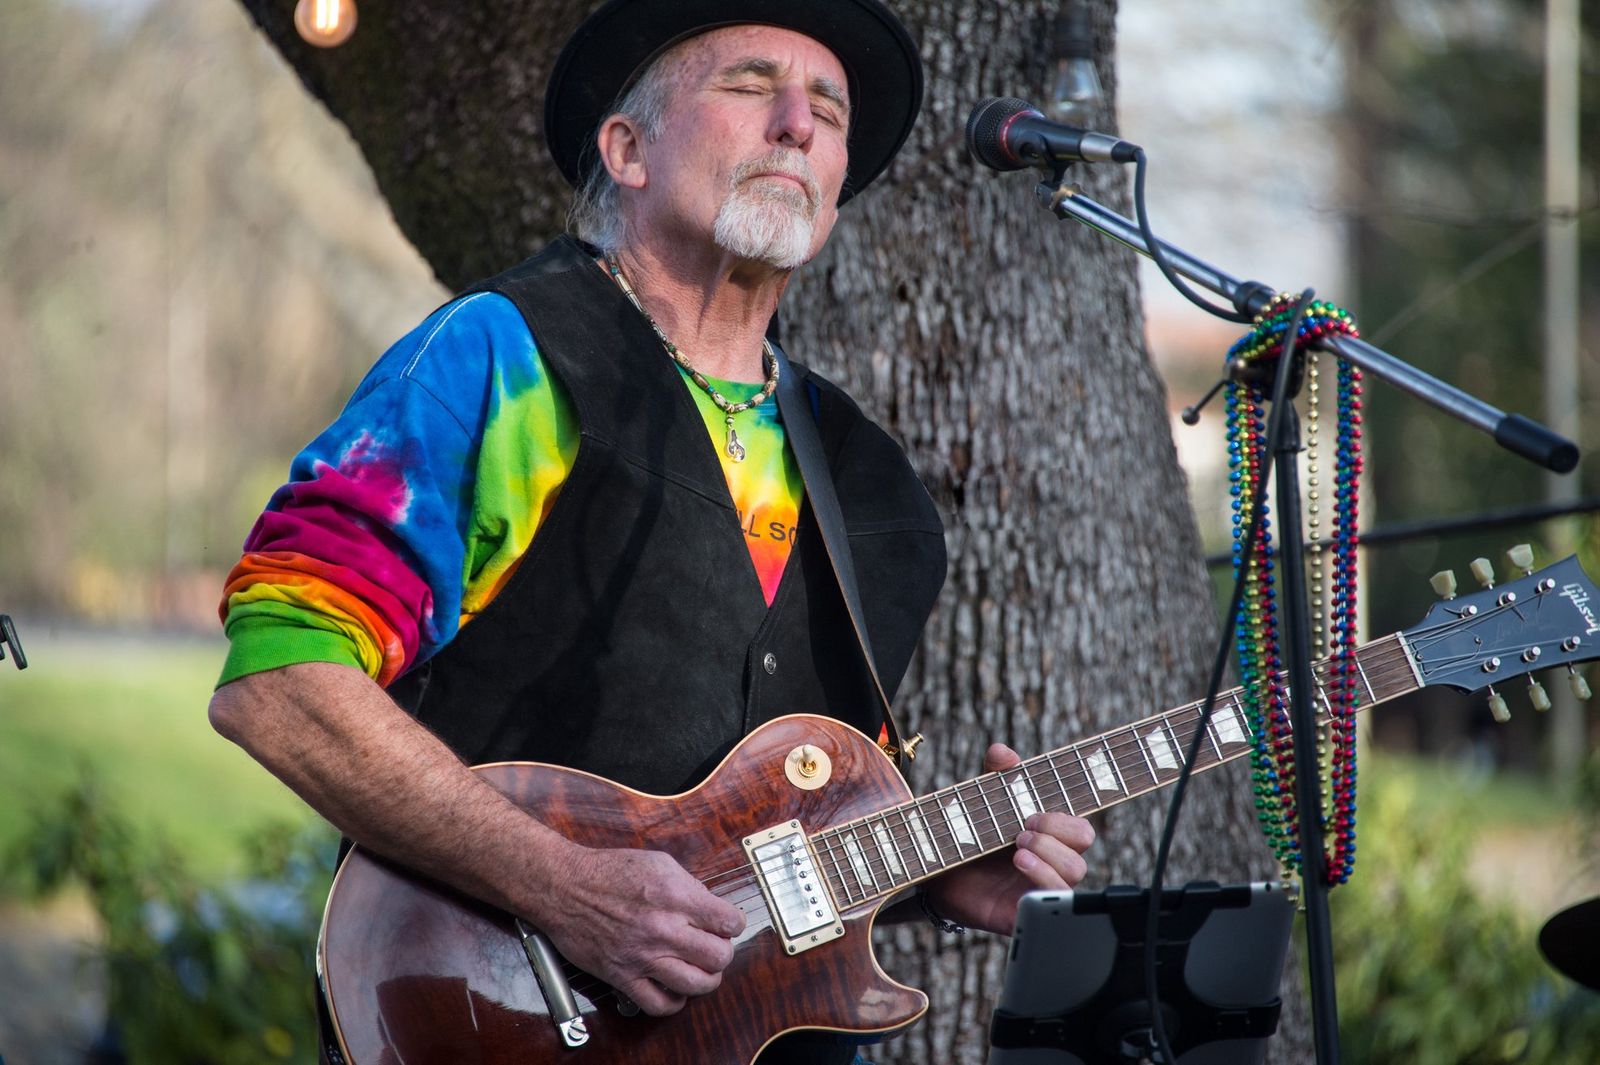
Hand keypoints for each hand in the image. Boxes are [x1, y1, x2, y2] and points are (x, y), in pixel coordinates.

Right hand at [534, 843, 745, 1015]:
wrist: (564, 887)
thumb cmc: (608, 871)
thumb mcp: (659, 863)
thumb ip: (689, 886)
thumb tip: (710, 907)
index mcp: (676, 896)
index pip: (729, 922)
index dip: (734, 924)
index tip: (728, 925)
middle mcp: (663, 928)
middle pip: (718, 957)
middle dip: (723, 952)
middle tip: (714, 947)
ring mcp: (644, 956)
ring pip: (696, 984)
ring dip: (706, 979)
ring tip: (700, 970)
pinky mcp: (623, 976)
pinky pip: (660, 1004)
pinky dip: (674, 1001)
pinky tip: (675, 988)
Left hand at [921, 743, 1094, 934]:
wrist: (940, 877)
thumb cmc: (969, 839)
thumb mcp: (981, 802)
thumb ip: (994, 776)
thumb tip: (1002, 752)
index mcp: (1048, 832)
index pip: (1078, 820)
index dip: (1073, 811)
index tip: (1040, 806)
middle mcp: (1052, 858)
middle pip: (1083, 839)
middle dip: (1058, 826)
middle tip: (1025, 824)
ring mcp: (1043, 884)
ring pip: (1075, 870)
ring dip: (1049, 851)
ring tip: (1018, 845)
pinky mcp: (1030, 907)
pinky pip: (1055, 898)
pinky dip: (1042, 876)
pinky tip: (1020, 862)